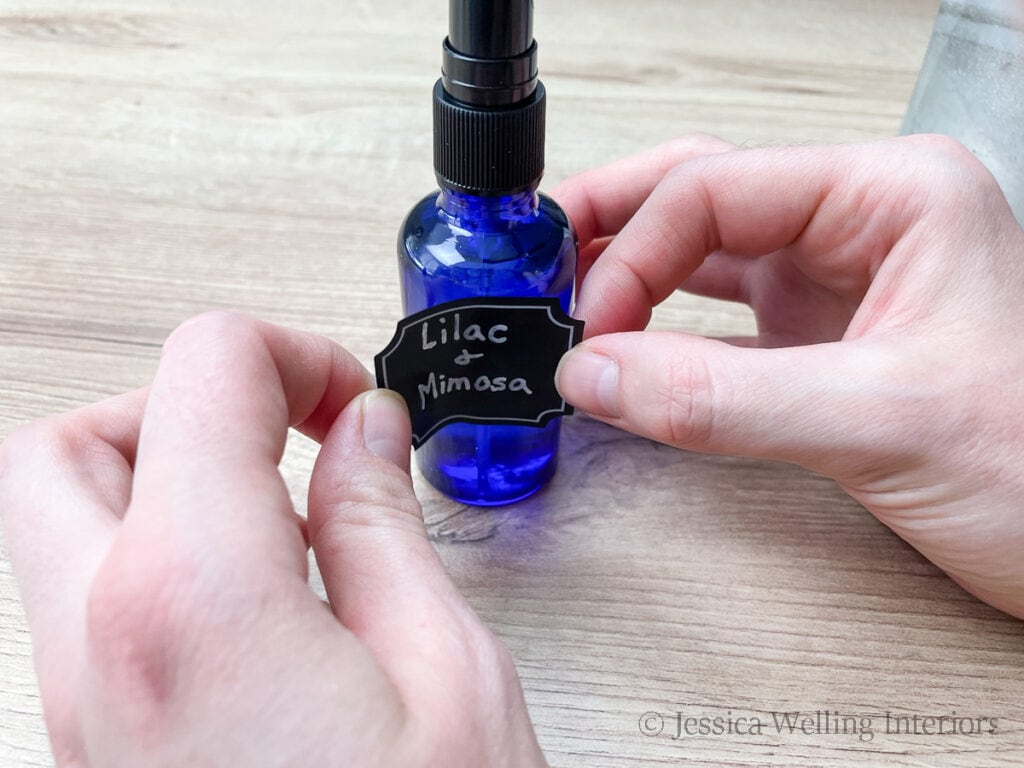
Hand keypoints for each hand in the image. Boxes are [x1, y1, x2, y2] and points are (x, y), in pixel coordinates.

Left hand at [0, 313, 545, 767]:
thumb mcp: (446, 674)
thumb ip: (382, 526)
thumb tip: (364, 431)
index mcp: (195, 601)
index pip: (199, 373)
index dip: (289, 354)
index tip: (349, 398)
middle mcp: (101, 652)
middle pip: (69, 446)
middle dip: (176, 407)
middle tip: (279, 435)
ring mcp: (81, 714)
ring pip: (62, 530)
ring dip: (162, 481)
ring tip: (283, 517)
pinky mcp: (97, 755)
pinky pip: (94, 609)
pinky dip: (165, 561)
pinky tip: (270, 599)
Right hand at [553, 134, 1023, 618]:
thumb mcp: (881, 421)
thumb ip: (724, 398)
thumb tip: (600, 373)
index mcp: (893, 198)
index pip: (718, 190)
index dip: (636, 253)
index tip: (592, 327)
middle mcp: (861, 229)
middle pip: (702, 198)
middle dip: (614, 227)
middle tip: (541, 261)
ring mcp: (838, 287)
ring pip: (703, 255)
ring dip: (629, 276)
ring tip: (564, 297)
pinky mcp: (821, 345)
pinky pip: (716, 324)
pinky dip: (660, 337)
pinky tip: (623, 351)